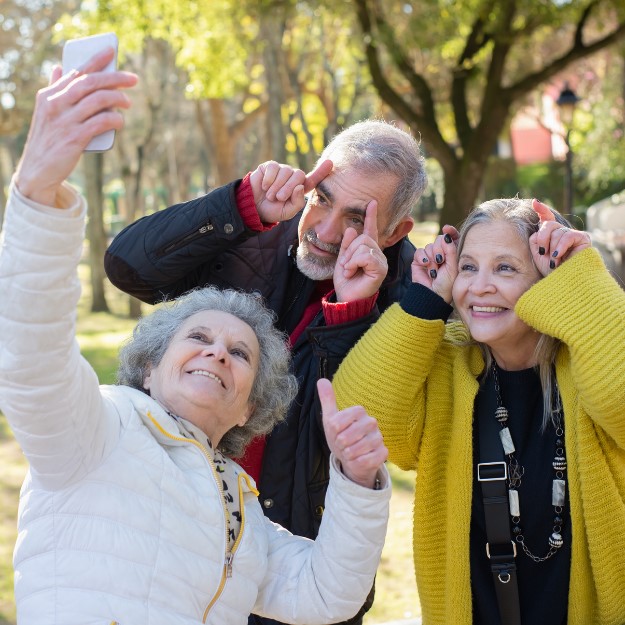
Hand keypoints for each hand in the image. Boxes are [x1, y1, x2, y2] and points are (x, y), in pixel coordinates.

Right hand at [14, 47, 137, 205]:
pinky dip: (114, 119)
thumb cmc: (47, 140)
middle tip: (133, 79)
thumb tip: (58, 68)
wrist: (37, 170)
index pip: (75, 72)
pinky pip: (101, 122)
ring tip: (128, 102)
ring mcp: (65, 121)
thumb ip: (54, 90)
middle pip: (90, 83)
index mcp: (49, 95)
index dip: (95, 60)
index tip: (111, 51)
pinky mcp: (74, 138)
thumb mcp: (46, 112)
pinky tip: (120, 121)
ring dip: (117, 99)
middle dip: (114, 78)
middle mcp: (56, 104)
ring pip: (97, 100)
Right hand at [250, 159, 332, 223]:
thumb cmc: (272, 210)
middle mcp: (293, 177)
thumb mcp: (287, 212)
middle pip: (299, 175)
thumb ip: (297, 202)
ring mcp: (282, 170)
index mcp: (300, 189)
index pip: (313, 179)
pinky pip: (274, 168)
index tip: (330, 163)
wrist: (254, 207)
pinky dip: (269, 179)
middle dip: (288, 188)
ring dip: (277, 186)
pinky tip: (264, 186)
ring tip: (270, 195)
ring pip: (286, 172)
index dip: (321, 171)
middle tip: (279, 198)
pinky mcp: (270, 166)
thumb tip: (300, 186)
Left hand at [317, 379, 387, 488]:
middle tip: (342, 444)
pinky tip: (357, 460)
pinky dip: (356, 463)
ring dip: (347, 454)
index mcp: (359, 411)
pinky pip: (365, 460)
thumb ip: (327, 400)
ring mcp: (379, 438)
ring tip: (349, 452)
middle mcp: (372, 422)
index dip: (333, 431)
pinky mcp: (383, 453)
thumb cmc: (341, 436)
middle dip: (339, 445)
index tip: (336, 433)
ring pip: (355, 450)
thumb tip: (321, 380)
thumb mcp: (331, 419)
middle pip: (345, 437)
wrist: (352, 458)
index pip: (337, 422)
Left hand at [333, 201, 387, 301]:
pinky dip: (354, 263)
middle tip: (346, 265)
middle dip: (349, 250)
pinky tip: (352, 272)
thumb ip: (347, 244)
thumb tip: (351, 229)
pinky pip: (366, 256)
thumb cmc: (346, 281)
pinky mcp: (380, 269)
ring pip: (363, 246)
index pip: (370, 230)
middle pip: (363, 237)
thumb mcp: (343, 259)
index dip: (371, 216)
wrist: (346, 298)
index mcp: (368, 250)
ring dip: (350, 258)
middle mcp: (377, 254)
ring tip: (349, 270)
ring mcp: (381, 261)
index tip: (372, 202)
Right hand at [410, 225, 458, 302]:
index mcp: (452, 254)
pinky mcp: (419, 260)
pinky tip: (426, 265)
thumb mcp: (453, 266)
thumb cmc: (446, 284)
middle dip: (440, 249)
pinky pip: (419, 251)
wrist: (432, 294)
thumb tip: (446, 235)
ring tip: (434, 269)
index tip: (447, 228)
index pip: (452, 238)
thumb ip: (451, 250)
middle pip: (439, 239)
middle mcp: (441, 254)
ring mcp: (429, 256)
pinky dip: (422, 258)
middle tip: (440, 260)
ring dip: (431, 257)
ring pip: (429, 246)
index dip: (450, 232)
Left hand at [529, 200, 591, 275]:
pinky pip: (568, 236)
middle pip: (548, 224)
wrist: (562, 281)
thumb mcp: (537, 253)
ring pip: (557, 231)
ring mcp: (573, 235)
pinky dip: (560, 246)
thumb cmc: (550, 271)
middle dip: (542, 238)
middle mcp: (562, 233)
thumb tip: (540, 224)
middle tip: (542, 252)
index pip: (547, 219)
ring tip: (554, 261)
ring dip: (552, 248)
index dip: (542, 210)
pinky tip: (558, 256)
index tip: (534, 202)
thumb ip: (536, 238)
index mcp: (551, 236)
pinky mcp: (583, 238)